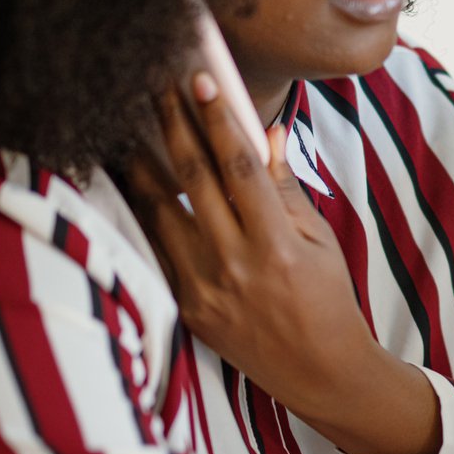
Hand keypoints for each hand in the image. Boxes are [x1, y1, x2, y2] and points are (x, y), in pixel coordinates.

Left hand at [121, 70, 439, 453]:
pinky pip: (156, 249)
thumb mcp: (320, 241)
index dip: (217, 120)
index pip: (239, 168)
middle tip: (155, 87)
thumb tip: (266, 133)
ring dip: (139, 164)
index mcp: (277, 246)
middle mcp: (235, 266)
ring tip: (125, 126)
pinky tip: (129, 181)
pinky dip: (141, 212)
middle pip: (191, 180)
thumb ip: (285, 187)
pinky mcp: (186, 308)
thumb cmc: (328, 300)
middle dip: (171, 126)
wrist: (320, 372)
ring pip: (158, 213)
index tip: (200, 81)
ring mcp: (204, 289)